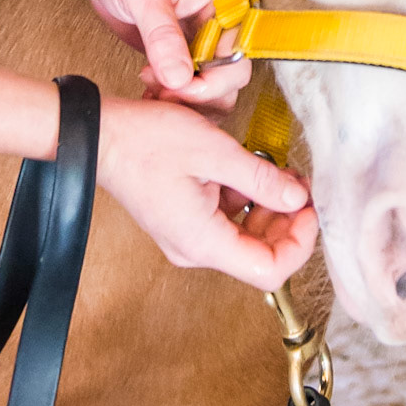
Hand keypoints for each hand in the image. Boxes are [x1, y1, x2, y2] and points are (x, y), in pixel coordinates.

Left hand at [77, 0, 251, 114]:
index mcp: (220, 8)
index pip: (236, 58)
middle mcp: (215, 30)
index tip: (177, 86)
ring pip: (211, 92)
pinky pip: (187, 90)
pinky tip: (147, 93)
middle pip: (229, 82)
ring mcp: (197, 46)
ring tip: (150, 89)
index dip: (210, 82)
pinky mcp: (177, 57)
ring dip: (184, 102)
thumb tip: (180, 78)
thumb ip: (162, 34)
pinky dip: (171, 100)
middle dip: (195, 95)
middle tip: (157, 88)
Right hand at [96, 96, 318, 285]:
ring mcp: (186, 237)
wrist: (97, 135)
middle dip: (287, 222)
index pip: (270, 270)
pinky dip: (244, 201)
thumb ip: (261, 178)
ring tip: (278, 174)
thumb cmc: (144, 142)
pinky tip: (248, 171)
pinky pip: (224, 221)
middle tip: (299, 186)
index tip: (309, 209)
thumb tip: (297, 198)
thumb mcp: (214, 151)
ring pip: (244, 237)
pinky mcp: (181, 221)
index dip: (299, 242)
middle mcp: (194, 249)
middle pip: (259, 255)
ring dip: (267, 209)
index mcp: (203, 242)